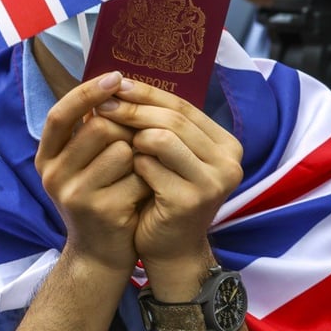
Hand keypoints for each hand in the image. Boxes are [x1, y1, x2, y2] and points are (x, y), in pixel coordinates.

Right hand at [36, 71, 150, 272]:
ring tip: (137, 173)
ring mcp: (74, 194)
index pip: (60, 115)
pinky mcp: (101, 211)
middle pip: (99, 128)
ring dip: (139, 156)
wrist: (100, 253)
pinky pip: (138, 177)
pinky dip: (149, 181)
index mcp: (46, 158)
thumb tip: (113, 83)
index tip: (115, 76)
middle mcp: (53, 174)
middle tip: (137, 143)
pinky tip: (143, 194)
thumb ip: (89, 131)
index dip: (86, 93)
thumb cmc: (99, 197)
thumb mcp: (82, 165)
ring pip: (122, 150)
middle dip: (127, 130)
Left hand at [94, 78, 242, 281]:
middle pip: (173, 119)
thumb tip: (120, 82)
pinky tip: (124, 171)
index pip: (183, 105)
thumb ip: (157, 123)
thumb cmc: (162, 195)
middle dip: (133, 108)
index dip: (147, 92)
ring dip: (132, 137)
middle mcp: (229, 161)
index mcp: (226, 144)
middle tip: (101, 104)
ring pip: (162, 138)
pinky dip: (132, 164)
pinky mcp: (191, 200)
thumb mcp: (167, 155)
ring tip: (116, 143)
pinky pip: (150, 167)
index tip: (115, 83)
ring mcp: (213, 182)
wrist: (169, 248)